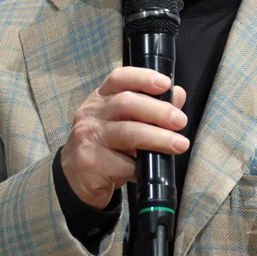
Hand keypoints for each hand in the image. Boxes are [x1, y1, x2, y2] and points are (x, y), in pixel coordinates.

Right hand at [61, 67, 187, 208]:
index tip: (165, 84)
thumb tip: (178, 95)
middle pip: (126, 103)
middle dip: (158, 110)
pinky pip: (123, 164)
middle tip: (180, 121)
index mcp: (101, 98)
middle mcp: (91, 114)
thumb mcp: (126, 123)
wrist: (75, 178)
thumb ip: (151, 108)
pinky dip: (142, 167)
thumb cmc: (106, 146)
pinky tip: (152, 170)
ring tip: (179, 144)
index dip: (143, 78)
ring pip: (127, 132)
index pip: (119, 78)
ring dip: (158, 138)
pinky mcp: (90, 163)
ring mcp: (88, 138)